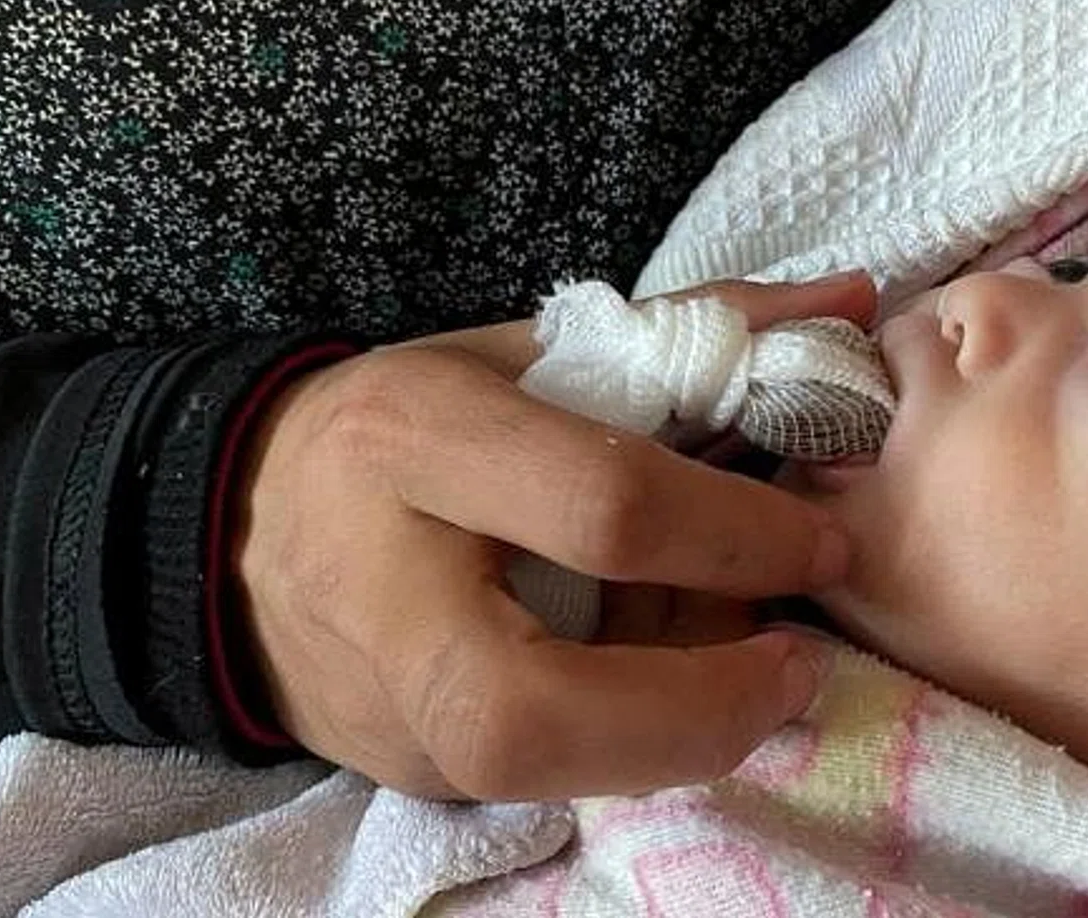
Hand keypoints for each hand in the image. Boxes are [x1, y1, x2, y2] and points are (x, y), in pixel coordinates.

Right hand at [234, 273, 877, 799]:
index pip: (600, 507)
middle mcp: (383, 588)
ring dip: (679, 739)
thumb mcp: (524, 353)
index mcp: (417, 440)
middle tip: (794, 666)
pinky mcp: (404, 769)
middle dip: (697, 706)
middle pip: (532, 705)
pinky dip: (633, 745)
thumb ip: (689, 334)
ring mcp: (382, 702)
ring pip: (534, 770)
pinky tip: (676, 694)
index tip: (823, 543)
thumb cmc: (406, 425)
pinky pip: (541, 780)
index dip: (737, 536)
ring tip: (753, 679)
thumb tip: (848, 306)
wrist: (239, 531)